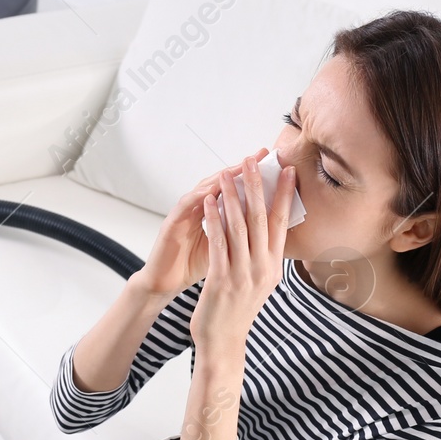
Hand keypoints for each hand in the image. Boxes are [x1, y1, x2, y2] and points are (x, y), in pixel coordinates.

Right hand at [132, 147, 269, 298]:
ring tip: (240, 167)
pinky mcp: (171, 223)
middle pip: (222, 183)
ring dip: (221, 177)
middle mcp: (199, 208)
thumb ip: (240, 235)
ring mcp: (184, 213)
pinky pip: (185, 205)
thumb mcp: (225, 249)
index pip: (236, 191)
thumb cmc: (192, 266)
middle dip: (242, 170)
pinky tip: (210, 191)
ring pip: (204, 188)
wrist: (164, 284)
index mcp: (213, 214)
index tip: (275, 169)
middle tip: (261, 156)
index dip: (254, 181)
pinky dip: (198, 197)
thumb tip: (271, 231)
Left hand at [190, 151, 296, 351]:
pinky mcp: (222, 279)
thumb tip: (270, 232)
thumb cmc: (238, 311)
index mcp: (273, 266)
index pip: (281, 223)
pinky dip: (213, 220)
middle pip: (262, 219)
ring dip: (233, 197)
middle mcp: (263, 268)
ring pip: (239, 227)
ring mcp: (243, 274)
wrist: (224, 341)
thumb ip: (264, 258)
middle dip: (257, 187)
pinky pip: (218, 243)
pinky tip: (209, 203)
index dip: (284, 195)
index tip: (286, 171)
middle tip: (253, 161)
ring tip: (227, 174)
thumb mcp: (260, 283)